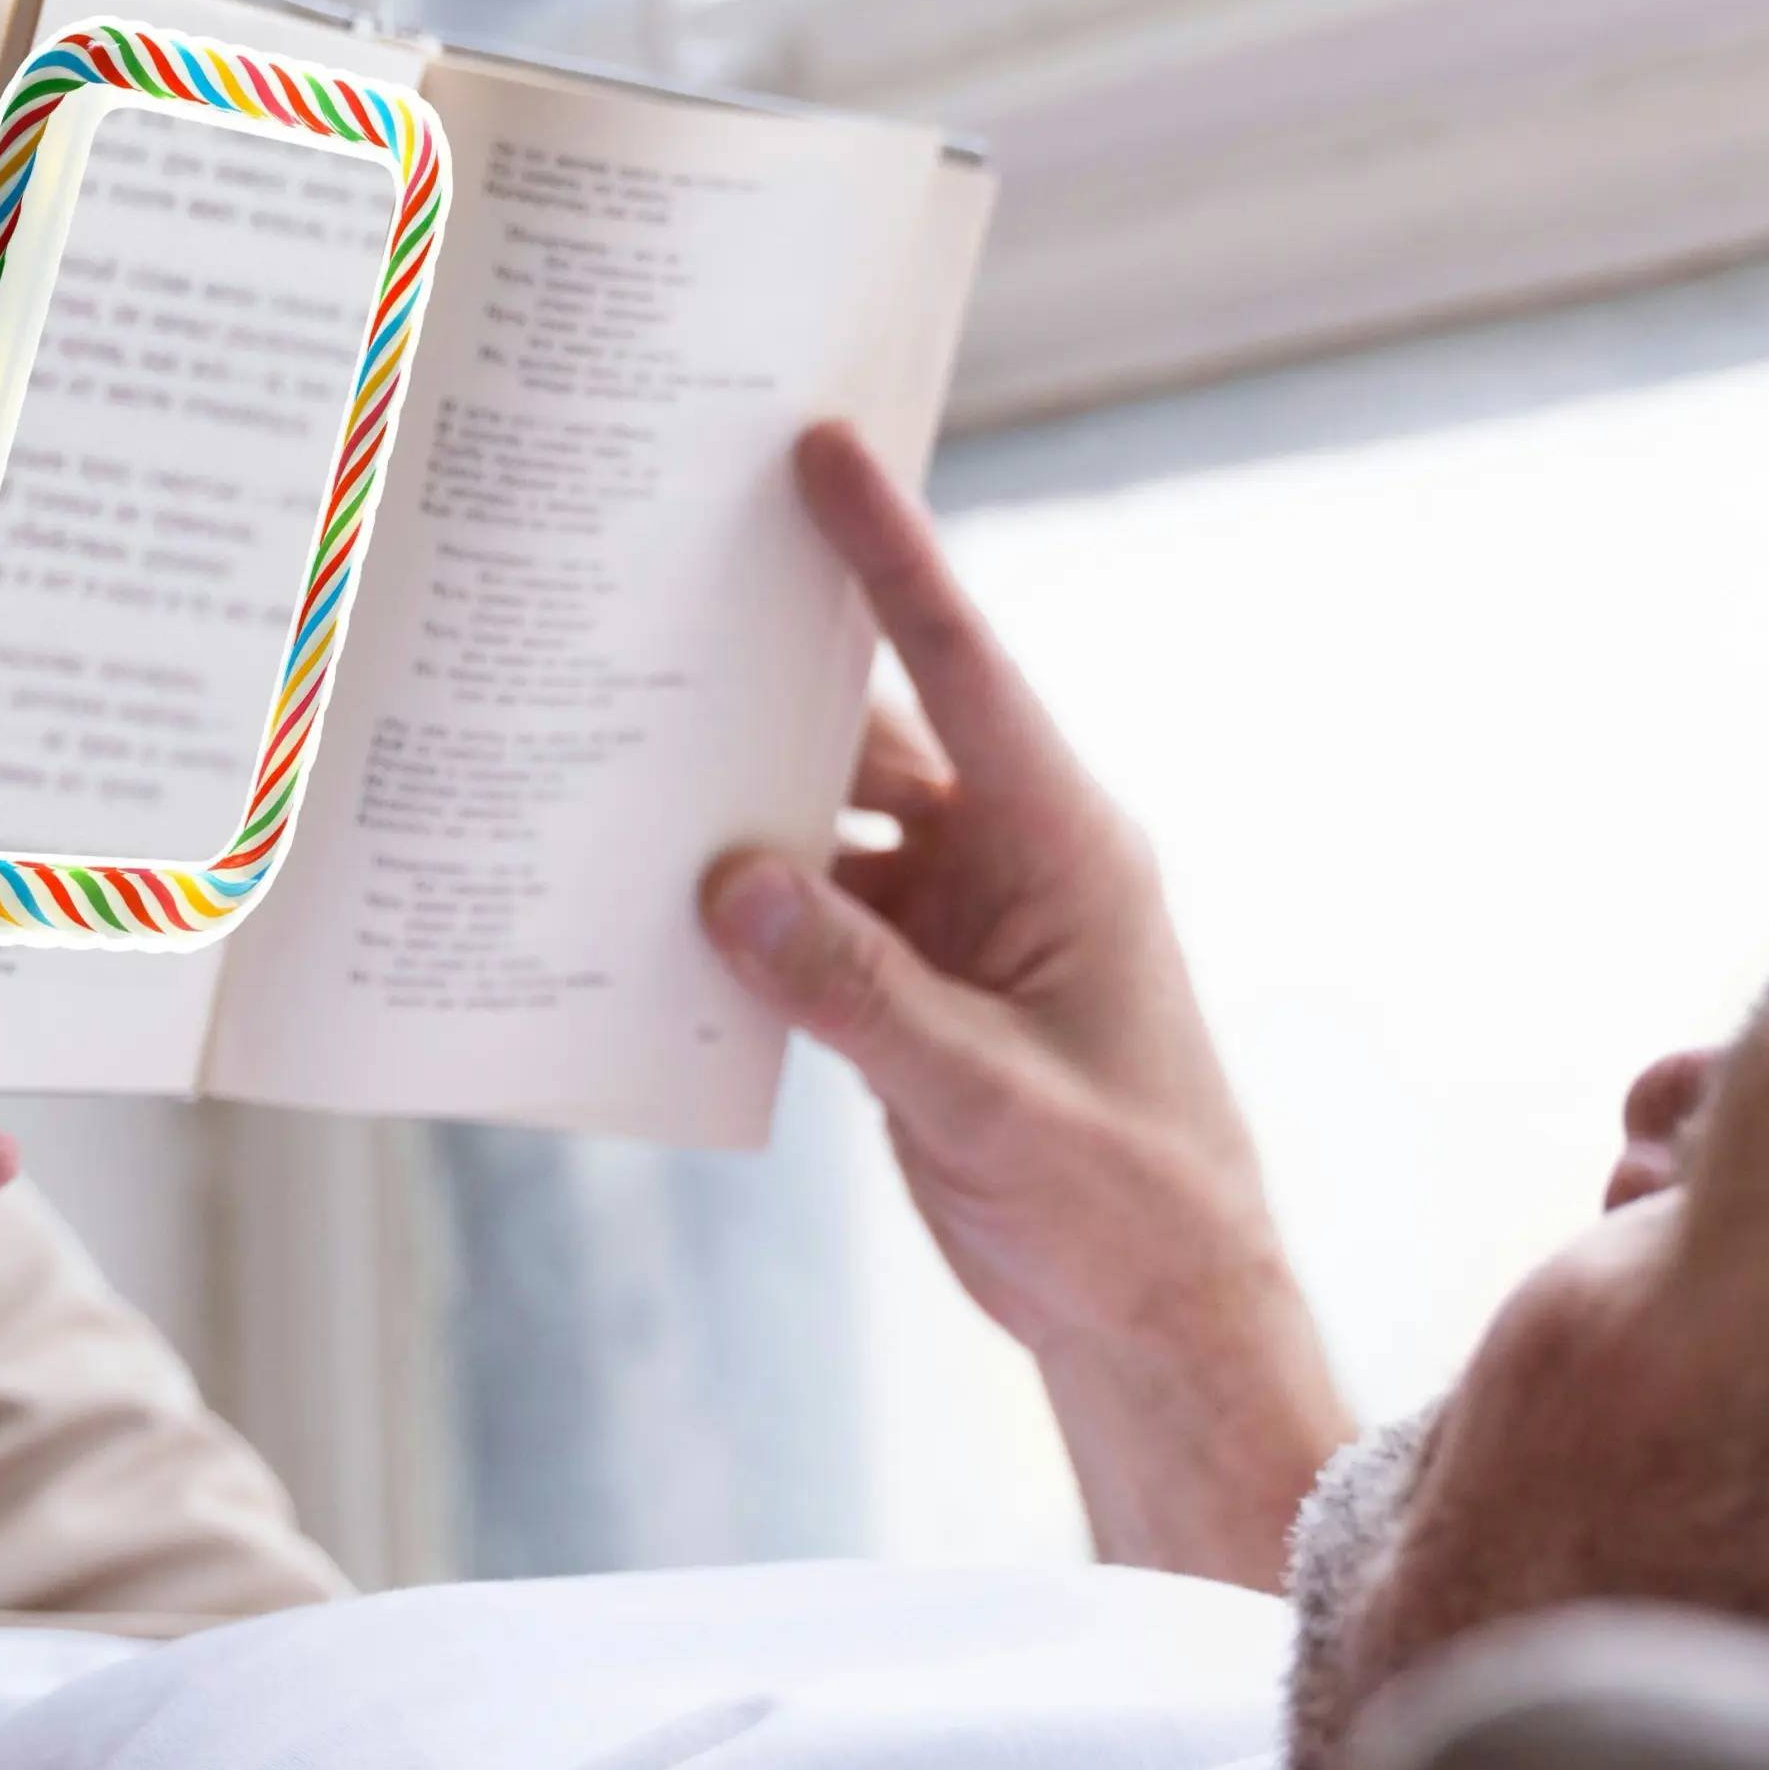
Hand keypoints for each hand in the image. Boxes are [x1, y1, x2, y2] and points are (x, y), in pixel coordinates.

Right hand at [700, 425, 1350, 1588]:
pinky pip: (808, 920)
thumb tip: (727, 884)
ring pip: (824, 826)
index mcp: (1065, 842)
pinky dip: (736, 912)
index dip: (888, 554)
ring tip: (611, 743)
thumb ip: (858, 995)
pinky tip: (645, 899)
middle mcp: (1009, 857)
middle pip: (870, 732)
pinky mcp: (914, 988)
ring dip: (735, 803)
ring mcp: (959, 920)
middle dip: (767, 672)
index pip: (962, 666)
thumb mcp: (989, 1098)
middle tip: (654, 582)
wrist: (1157, 1321)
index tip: (822, 448)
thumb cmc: (1122, 1203)